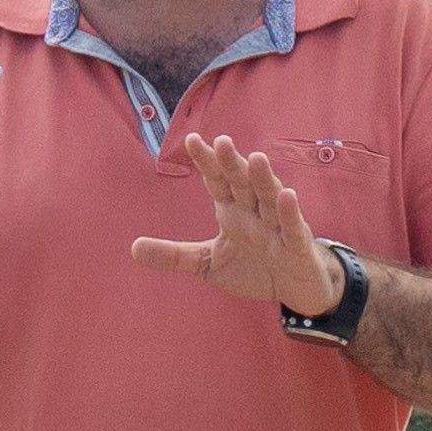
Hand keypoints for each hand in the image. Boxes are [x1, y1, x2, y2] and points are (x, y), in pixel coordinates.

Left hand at [127, 129, 341, 318]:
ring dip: (263, 179)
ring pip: (269, 198)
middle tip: (222, 141)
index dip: (207, 162)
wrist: (294, 290)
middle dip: (232, 164)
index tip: (192, 140)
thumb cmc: (253, 268)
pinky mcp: (297, 245)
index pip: (217, 181)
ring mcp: (277, 226)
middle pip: (242, 183)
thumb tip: (133, 248)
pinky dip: (289, 212)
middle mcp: (254, 212)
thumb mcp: (207, 264)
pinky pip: (293, 226)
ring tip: (255, 158)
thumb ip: (174, 255)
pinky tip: (285, 196)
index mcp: (232, 211)